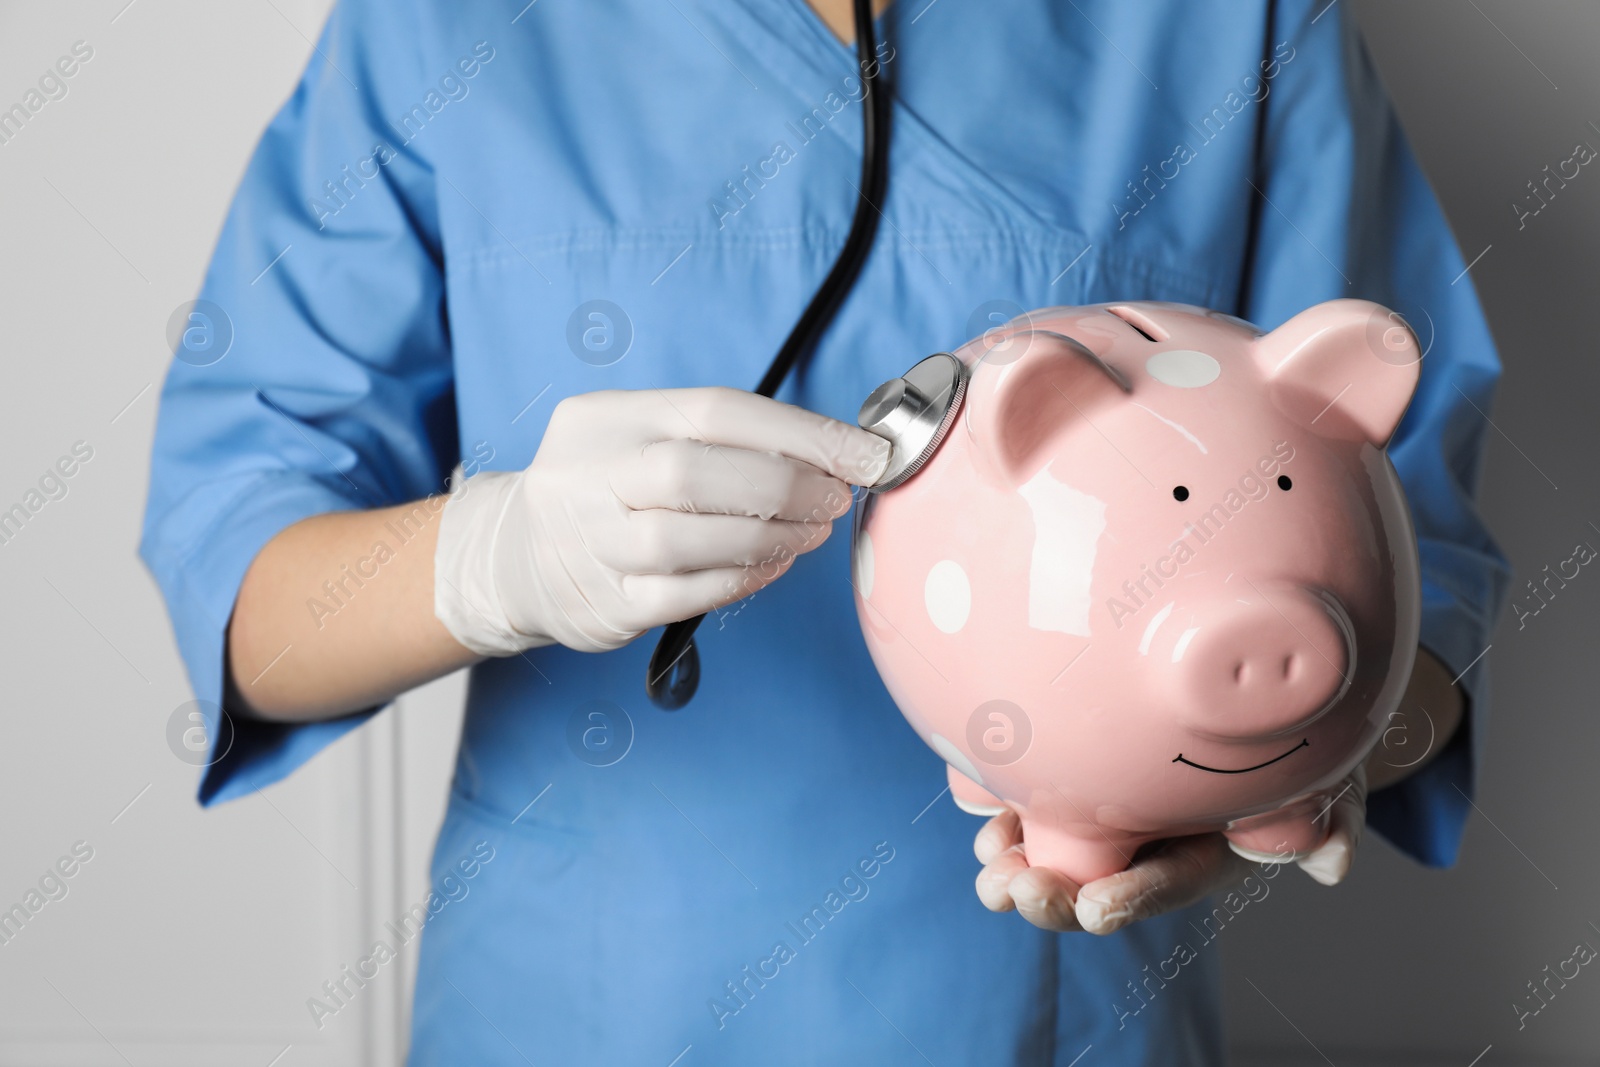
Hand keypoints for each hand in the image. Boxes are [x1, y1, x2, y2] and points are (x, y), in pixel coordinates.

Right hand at [433, 387, 889, 656]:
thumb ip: (717, 437)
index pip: (715, 410)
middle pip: (693, 472)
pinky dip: (743, 579)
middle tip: (835, 498)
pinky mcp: (604, 605)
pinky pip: (685, 595)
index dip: (801, 431)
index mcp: (607, 417)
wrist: (514, 556)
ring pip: (685, 540)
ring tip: (811, 532)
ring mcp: (591, 544)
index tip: (863, 453)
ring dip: (768, 537)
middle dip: (785, 486)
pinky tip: (772, 565)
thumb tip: (828, 450)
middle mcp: (588, 475)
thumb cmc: (604, 487)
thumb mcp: (637, 433)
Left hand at [973, 765, 1367, 934]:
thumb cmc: (1305, 747)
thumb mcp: (1332, 775)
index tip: (1097, 909)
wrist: (1265, 705)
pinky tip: (978, 813)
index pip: (1170, 880)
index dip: (1135, 897)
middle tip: (1016, 890)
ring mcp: (1115, 810)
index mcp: (1209, 849)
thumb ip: (1333, 815)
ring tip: (989, 872)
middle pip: (1099, 880)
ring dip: (1017, 866)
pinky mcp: (1082, 777)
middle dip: (1056, 895)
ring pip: (1057, 850)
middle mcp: (1155, 839)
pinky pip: (1036, 802)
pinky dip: (1005, 811)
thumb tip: (1333, 865)